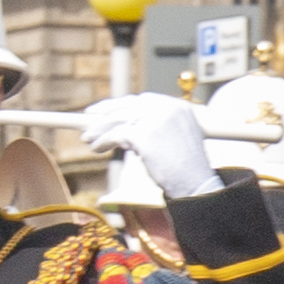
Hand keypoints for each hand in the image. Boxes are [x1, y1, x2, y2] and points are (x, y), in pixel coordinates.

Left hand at [77, 93, 218, 200]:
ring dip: (100, 130)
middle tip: (88, 115)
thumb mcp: (178, 136)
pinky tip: (97, 148)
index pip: (143, 100)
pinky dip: (103, 141)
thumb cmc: (186, 168)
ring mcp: (155, 120)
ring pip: (119, 120)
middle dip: (106, 110)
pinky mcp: (143, 134)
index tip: (107, 109)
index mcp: (178, 107)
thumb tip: (128, 126)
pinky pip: (115, 135)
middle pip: (129, 105)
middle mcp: (167, 109)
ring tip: (88, 139)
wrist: (195, 184)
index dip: (122, 104)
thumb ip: (158, 125)